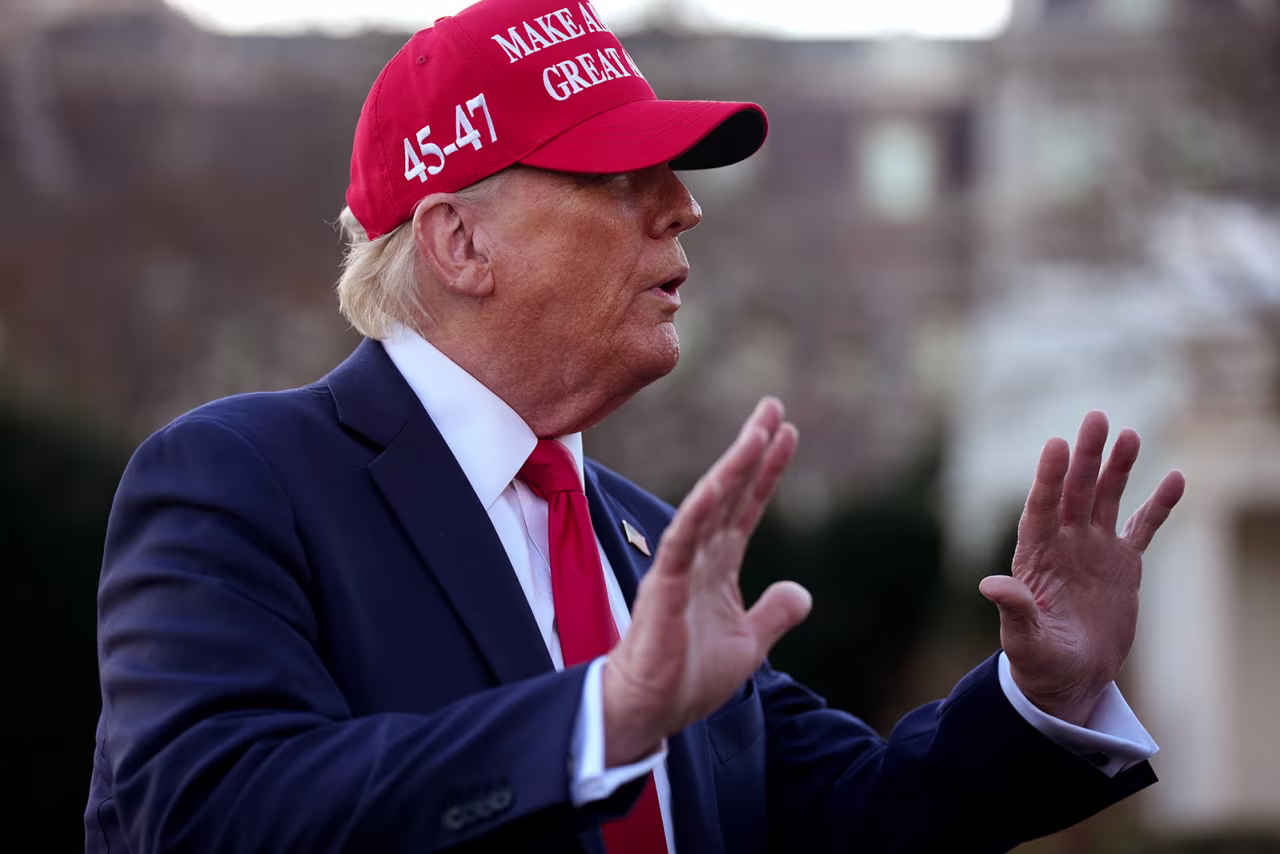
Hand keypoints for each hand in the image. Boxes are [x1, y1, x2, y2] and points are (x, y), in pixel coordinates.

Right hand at [602, 397, 811, 764]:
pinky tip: (717, 483)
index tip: (788, 433)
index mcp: (719, 567)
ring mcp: (681, 567)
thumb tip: (802, 592)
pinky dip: (698, 510)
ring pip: (709, 505)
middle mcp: (700, 557)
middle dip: (752, 448)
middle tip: (773, 406)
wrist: (653, 710)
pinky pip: (682, 540)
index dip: (767, 471)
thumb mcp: (749, 644)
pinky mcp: (665, 585)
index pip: (747, 508)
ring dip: (733, 466)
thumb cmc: (690, 678)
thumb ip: (773, 614)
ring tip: (758, 430)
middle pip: (730, 492)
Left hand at [980, 411, 1184, 726]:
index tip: (1055, 445)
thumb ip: (1014, 610)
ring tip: (1130, 434)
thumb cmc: (1038, 660)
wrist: (1070, 677)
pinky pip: (1142, 527)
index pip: (1040, 508)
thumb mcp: (1023, 639)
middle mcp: (1064, 544)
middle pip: (1074, 492)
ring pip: (1106, 499)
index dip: (1047, 478)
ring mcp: (1093, 549)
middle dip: (1085, 457)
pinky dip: (1158, 505)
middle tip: (1095, 418)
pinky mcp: (1122, 564)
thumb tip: (990, 584)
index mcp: (1035, 556)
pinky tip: (1175, 478)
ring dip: (1117, 468)